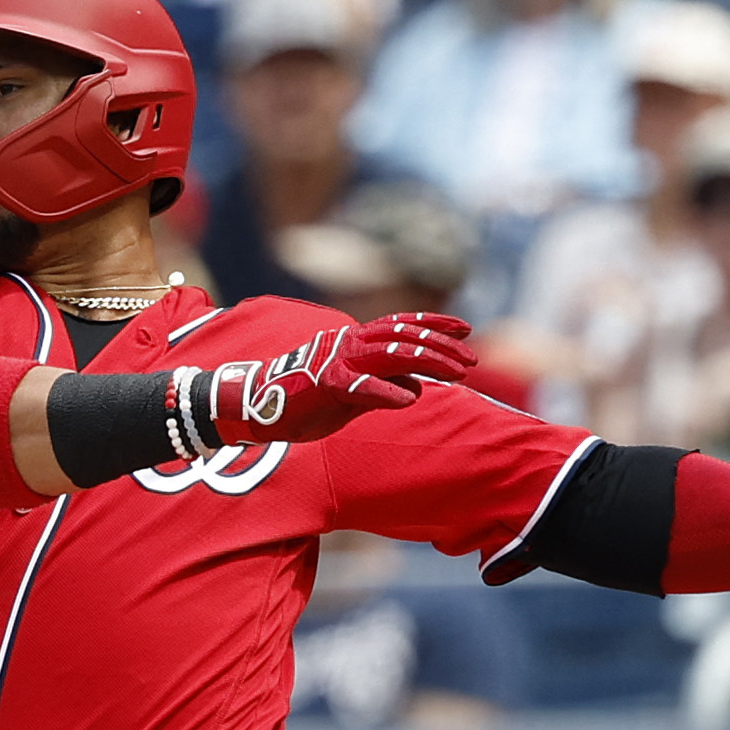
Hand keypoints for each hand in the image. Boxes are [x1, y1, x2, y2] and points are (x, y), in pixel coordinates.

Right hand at [200, 313, 475, 444]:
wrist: (258, 406)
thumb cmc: (307, 400)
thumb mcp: (356, 394)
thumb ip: (385, 386)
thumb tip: (417, 386)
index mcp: (356, 341)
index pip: (402, 325)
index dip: (434, 323)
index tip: (466, 328)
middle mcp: (350, 343)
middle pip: (404, 338)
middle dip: (441, 346)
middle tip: (471, 360)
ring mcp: (337, 361)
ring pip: (390, 354)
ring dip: (427, 362)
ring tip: (457, 374)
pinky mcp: (325, 384)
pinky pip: (361, 387)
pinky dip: (387, 392)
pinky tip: (411, 399)